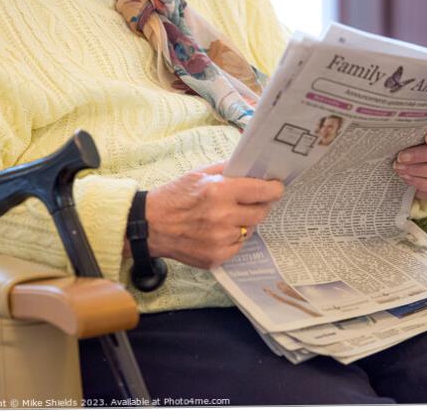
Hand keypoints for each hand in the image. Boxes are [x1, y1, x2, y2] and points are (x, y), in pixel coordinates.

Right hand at [143, 162, 283, 268]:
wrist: (150, 225)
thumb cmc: (174, 196)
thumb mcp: (199, 174)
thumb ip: (227, 169)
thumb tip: (252, 168)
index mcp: (219, 191)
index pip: (261, 191)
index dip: (273, 189)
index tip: (276, 188)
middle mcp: (222, 217)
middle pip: (260, 213)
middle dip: (259, 206)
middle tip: (250, 202)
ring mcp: (219, 240)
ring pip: (250, 230)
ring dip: (244, 223)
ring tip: (226, 217)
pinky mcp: (215, 257)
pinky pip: (238, 246)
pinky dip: (232, 238)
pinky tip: (217, 231)